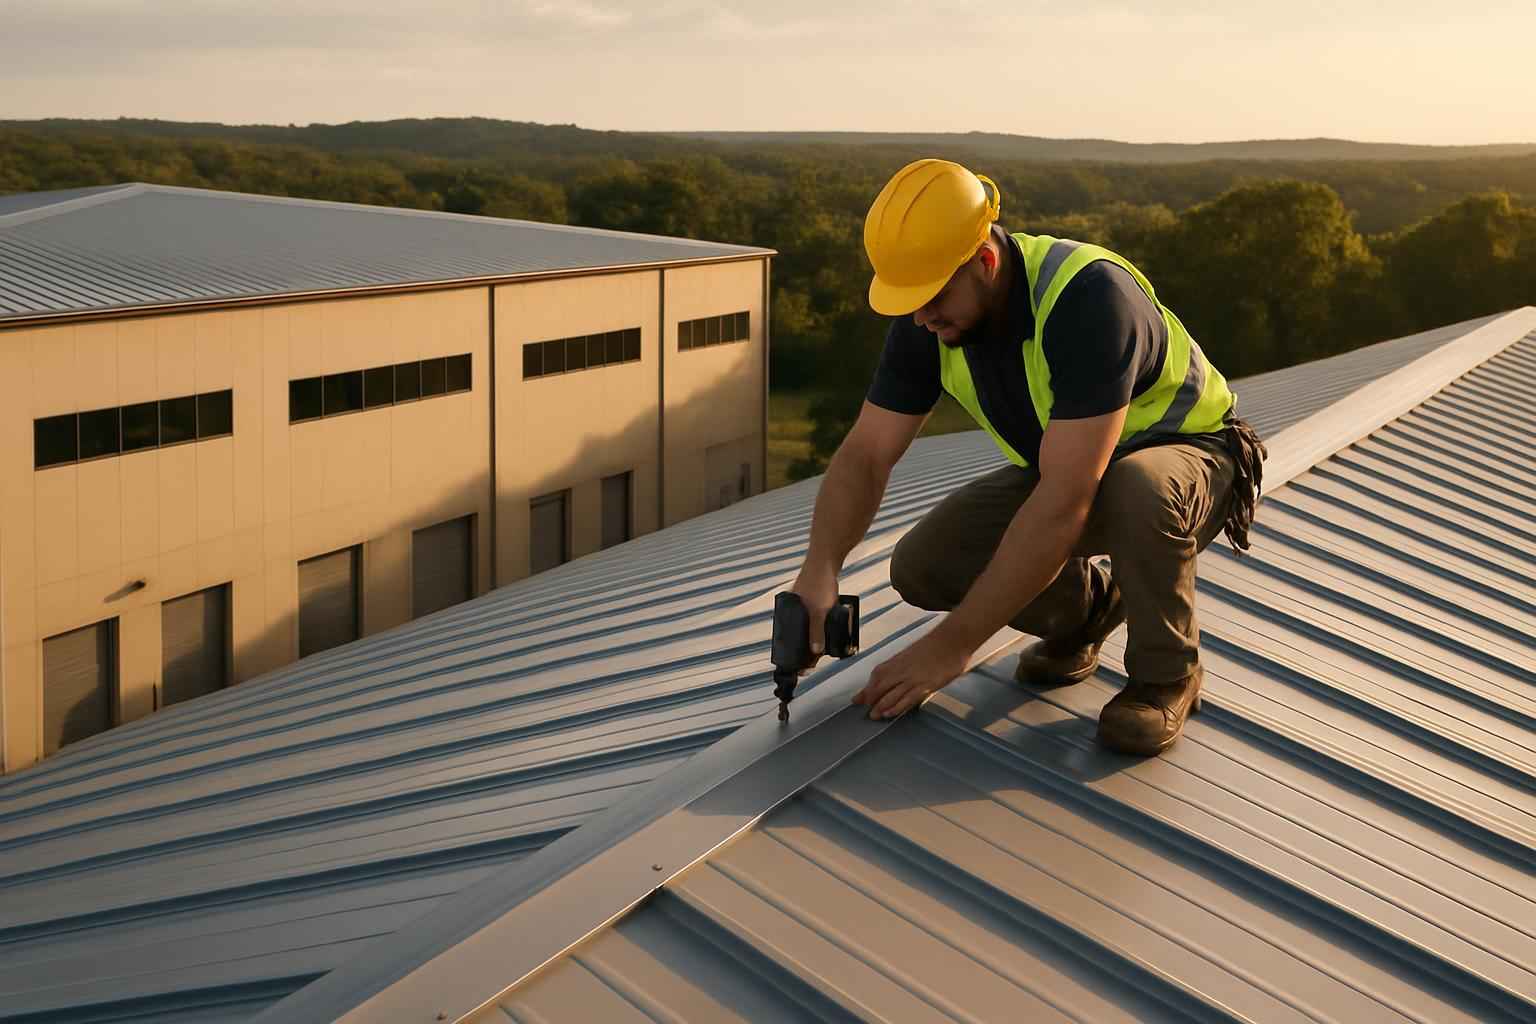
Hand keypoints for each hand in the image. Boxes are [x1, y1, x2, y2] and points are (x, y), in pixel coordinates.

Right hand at [790, 566, 837, 674]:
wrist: (826, 561)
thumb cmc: (819, 583)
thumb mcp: (819, 612)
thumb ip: (817, 632)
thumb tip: (815, 651)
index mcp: (787, 613)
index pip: (788, 638)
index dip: (793, 653)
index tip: (800, 667)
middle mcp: (792, 610)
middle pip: (797, 634)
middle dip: (804, 648)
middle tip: (813, 661)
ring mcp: (801, 604)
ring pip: (805, 627)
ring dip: (812, 637)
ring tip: (820, 649)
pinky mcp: (811, 600)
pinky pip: (813, 618)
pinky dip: (817, 627)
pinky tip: (825, 631)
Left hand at [852, 632, 971, 719]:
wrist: (953, 638)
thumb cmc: (937, 645)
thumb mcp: (916, 653)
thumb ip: (905, 664)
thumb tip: (898, 675)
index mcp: (899, 660)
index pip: (877, 675)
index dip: (867, 688)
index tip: (858, 698)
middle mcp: (903, 669)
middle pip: (880, 685)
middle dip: (870, 698)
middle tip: (863, 709)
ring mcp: (914, 677)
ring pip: (891, 693)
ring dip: (880, 705)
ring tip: (873, 716)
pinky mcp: (926, 684)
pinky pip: (908, 698)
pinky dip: (897, 706)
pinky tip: (890, 713)